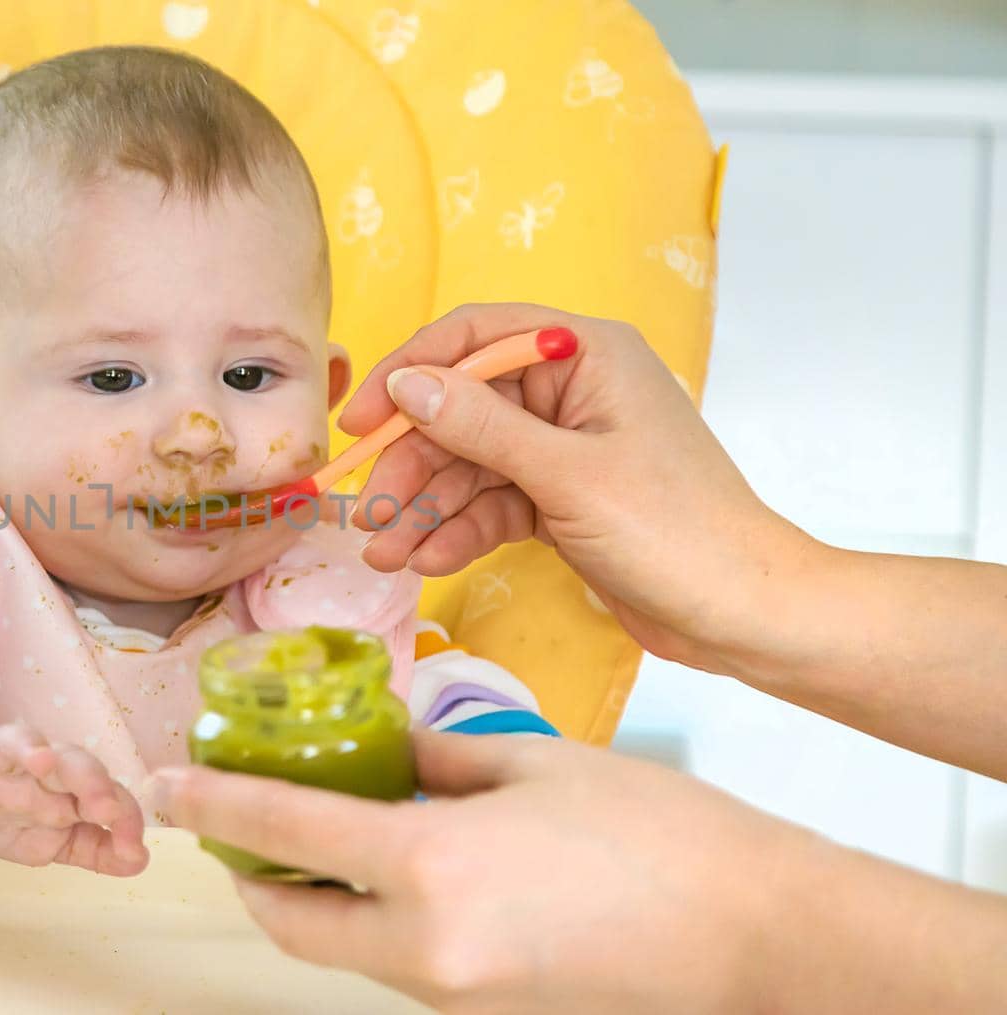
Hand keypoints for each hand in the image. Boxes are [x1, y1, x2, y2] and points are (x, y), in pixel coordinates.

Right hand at [0, 720, 147, 875]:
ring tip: (41, 759)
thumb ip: (98, 850)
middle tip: (104, 804)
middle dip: (89, 780)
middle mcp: (36, 766)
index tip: (132, 845)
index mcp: (68, 783)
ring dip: (30, 749)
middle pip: (68, 761)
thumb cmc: (16, 819)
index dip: (121, 814)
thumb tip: (139, 860)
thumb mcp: (57, 842)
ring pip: (16, 745)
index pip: (102, 790)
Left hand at [153, 732, 817, 1011]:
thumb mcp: (535, 763)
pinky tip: (405, 873)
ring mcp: (454, 997)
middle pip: (292, 921)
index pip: (283, 833)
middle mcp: (424, 950)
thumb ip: (436, 756)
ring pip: (344, 951)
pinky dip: (377, 925)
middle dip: (251, 874)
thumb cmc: (660, 834)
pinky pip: (400, 969)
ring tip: (324, 836)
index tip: (167, 787)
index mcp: (430, 870)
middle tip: (239, 821)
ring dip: (316, 900)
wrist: (761, 939)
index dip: (213, 806)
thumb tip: (383, 749)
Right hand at [339, 302, 814, 673]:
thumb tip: (407, 385)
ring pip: (470, 464)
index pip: (474, 337)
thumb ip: (481, 427)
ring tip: (386, 555)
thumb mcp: (568, 475)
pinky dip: (459, 531)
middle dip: (413, 463)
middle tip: (370, 514)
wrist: (743, 613)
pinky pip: (492, 503)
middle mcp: (571, 390)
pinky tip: (428, 561)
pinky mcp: (561, 499)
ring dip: (426, 508)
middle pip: (462, 410)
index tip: (360, 422)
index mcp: (586, 354)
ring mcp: (565, 447)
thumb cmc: (675, 531)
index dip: (410, 372)